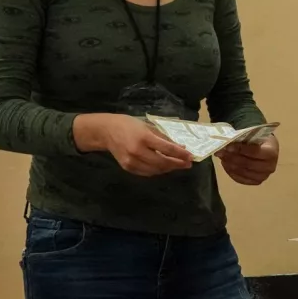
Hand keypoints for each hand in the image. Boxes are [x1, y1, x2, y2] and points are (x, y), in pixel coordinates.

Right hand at [74, 114, 193, 176]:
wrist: (106, 131)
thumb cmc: (129, 125)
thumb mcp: (148, 127)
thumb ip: (164, 138)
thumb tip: (181, 148)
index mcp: (144, 138)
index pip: (167, 149)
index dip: (180, 154)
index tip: (191, 157)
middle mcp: (137, 151)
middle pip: (162, 162)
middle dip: (177, 164)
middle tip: (187, 164)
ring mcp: (131, 161)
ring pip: (155, 170)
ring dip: (168, 168)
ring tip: (177, 165)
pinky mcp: (128, 168)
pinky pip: (147, 172)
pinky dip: (157, 170)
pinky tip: (164, 167)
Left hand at [218, 136, 278, 185]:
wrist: (266, 148)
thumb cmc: (259, 140)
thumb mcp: (254, 135)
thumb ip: (242, 139)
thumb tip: (226, 142)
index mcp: (272, 153)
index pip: (255, 152)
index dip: (240, 149)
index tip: (228, 146)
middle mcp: (270, 167)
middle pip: (248, 164)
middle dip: (232, 157)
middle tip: (220, 152)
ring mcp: (263, 176)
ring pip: (243, 172)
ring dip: (230, 164)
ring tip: (222, 157)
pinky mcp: (256, 182)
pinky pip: (241, 179)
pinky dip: (231, 172)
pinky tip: (226, 164)